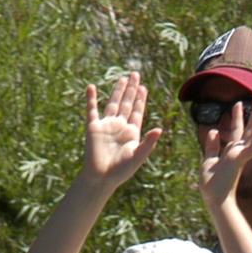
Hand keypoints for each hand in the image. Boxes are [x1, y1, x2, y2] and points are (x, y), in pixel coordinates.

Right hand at [80, 72, 161, 187]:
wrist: (101, 178)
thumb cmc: (121, 171)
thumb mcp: (138, 156)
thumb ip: (148, 142)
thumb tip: (160, 129)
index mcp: (132, 132)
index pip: (137, 111)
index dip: (141, 99)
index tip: (144, 87)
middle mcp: (120, 126)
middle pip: (127, 104)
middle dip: (132, 90)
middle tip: (136, 74)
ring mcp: (106, 126)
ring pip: (112, 103)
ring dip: (117, 91)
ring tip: (123, 78)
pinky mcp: (93, 128)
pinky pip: (92, 110)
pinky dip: (91, 98)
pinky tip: (91, 87)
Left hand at [197, 99, 251, 211]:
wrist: (214, 198)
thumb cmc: (211, 184)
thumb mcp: (208, 160)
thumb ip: (212, 146)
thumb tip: (213, 130)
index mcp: (231, 151)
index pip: (236, 130)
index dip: (236, 116)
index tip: (237, 103)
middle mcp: (238, 152)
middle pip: (249, 128)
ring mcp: (241, 155)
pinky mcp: (240, 160)